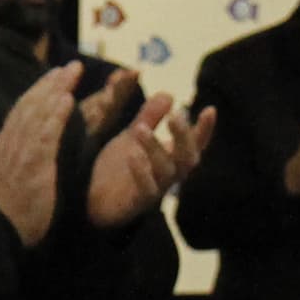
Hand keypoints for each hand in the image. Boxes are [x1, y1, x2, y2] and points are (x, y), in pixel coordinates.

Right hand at [0, 65, 83, 246]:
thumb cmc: (9, 210)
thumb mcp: (9, 177)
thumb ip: (18, 159)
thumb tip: (29, 149)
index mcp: (6, 145)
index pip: (22, 110)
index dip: (39, 91)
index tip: (54, 77)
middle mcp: (10, 143)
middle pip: (30, 105)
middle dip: (50, 83)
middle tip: (70, 66)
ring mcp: (20, 152)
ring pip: (37, 113)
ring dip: (55, 90)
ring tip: (71, 73)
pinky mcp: (31, 164)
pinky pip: (44, 134)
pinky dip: (55, 115)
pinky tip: (67, 100)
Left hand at [79, 71, 213, 228]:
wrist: (90, 200)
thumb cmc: (116, 169)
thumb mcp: (132, 137)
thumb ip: (149, 117)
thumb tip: (169, 94)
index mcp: (170, 159)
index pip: (195, 145)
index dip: (205, 130)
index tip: (210, 110)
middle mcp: (167, 176)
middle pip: (188, 159)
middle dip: (184, 137)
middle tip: (175, 116)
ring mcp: (154, 191)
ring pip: (167, 172)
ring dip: (156, 149)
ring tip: (139, 128)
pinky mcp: (136, 204)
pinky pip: (146, 190)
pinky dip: (141, 171)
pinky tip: (133, 154)